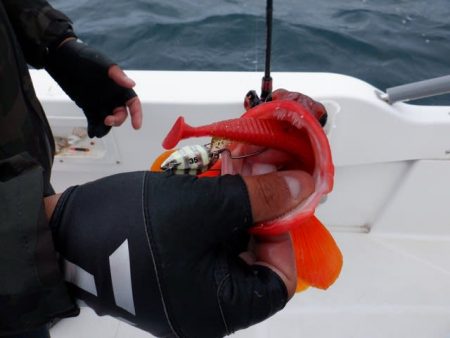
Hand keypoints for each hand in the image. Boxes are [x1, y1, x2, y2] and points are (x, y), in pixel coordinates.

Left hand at [45, 39, 142, 137]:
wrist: (63, 59)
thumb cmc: (85, 57)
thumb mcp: (102, 64)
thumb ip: (117, 74)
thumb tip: (132, 84)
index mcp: (119, 87)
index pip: (132, 103)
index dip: (136, 114)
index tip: (136, 126)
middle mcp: (112, 96)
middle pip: (121, 114)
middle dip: (116, 120)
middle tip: (107, 120)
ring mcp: (100, 102)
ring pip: (107, 119)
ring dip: (105, 127)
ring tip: (98, 132)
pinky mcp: (88, 106)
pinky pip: (94, 120)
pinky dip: (94, 127)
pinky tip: (92, 132)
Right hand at [46, 170, 312, 336]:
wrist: (61, 231)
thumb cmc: (132, 227)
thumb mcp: (205, 206)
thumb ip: (260, 198)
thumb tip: (303, 187)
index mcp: (218, 310)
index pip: (278, 282)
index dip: (283, 238)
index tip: (272, 202)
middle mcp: (206, 308)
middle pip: (253, 259)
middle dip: (257, 210)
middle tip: (252, 172)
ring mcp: (186, 290)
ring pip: (228, 246)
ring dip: (234, 205)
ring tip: (228, 168)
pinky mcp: (171, 271)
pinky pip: (204, 244)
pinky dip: (212, 214)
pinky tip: (208, 182)